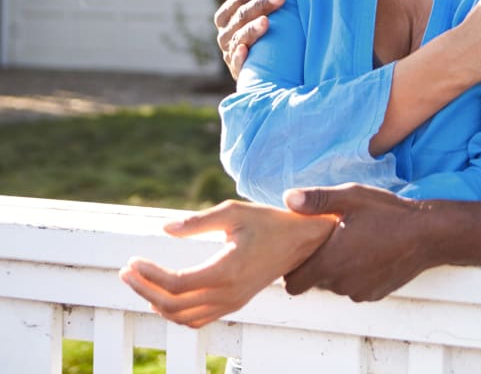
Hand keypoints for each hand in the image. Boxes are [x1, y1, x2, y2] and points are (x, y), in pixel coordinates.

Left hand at [119, 200, 335, 327]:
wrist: (302, 241)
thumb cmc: (268, 222)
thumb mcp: (234, 212)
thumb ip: (197, 222)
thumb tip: (164, 229)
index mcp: (227, 270)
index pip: (176, 284)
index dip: (148, 275)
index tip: (132, 261)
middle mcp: (229, 293)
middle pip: (173, 305)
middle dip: (143, 289)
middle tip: (127, 271)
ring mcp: (232, 303)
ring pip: (182, 317)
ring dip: (156, 303)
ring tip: (139, 282)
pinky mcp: (234, 304)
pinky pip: (196, 320)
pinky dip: (175, 313)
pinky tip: (163, 295)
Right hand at [214, 0, 285, 78]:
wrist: (264, 69)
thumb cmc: (259, 31)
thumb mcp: (254, 10)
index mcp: (226, 16)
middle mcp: (224, 33)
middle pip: (241, 15)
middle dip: (261, 3)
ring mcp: (230, 52)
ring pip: (239, 37)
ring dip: (253, 28)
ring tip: (267, 21)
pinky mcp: (237, 70)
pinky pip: (236, 63)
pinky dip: (239, 56)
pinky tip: (245, 49)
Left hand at [283, 185, 433, 301]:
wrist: (428, 233)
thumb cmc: (388, 213)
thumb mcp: (351, 196)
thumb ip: (316, 200)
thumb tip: (287, 198)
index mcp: (329, 262)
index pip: (292, 284)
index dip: (293, 268)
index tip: (303, 250)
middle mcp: (341, 283)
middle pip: (314, 283)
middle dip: (318, 265)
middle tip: (332, 240)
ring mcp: (359, 292)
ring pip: (336, 285)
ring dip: (339, 270)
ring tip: (354, 244)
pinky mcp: (376, 294)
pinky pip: (356, 288)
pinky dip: (358, 275)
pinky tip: (371, 253)